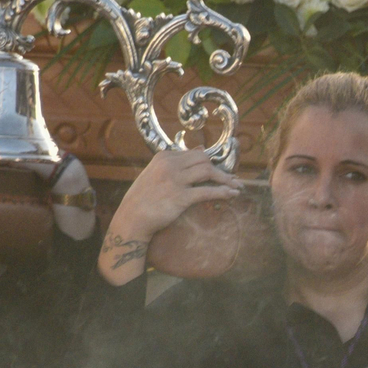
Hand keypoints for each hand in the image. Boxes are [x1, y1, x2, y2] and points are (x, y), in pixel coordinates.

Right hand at [110, 148, 239, 239]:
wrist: (132, 218)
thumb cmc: (144, 197)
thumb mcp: (156, 173)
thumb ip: (177, 162)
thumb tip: (201, 149)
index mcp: (164, 157)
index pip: (195, 154)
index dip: (210, 163)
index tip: (221, 171)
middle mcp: (170, 165)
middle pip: (204, 160)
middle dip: (220, 170)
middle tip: (231, 179)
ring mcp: (175, 180)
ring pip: (208, 172)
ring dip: (226, 179)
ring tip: (236, 186)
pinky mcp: (180, 197)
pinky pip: (207, 191)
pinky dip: (223, 192)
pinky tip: (232, 194)